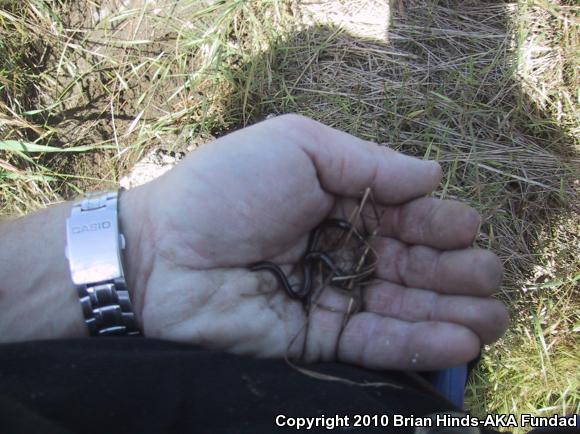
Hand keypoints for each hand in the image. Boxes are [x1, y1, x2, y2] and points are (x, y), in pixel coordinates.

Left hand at [123, 114, 507, 369]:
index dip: (437, 221)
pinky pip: (371, 341)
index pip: (402, 214)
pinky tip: (459, 341)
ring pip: (400, 307)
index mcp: (336, 200)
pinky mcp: (313, 338)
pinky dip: (415, 343)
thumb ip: (367, 161)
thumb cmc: (224, 189)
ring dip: (449, 313)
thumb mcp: (296, 146)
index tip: (466, 226)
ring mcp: (328, 295)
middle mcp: (339, 248)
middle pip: (409, 264)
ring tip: (492, 318)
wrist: (158, 252)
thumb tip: (433, 173)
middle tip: (489, 275)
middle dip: (453, 270)